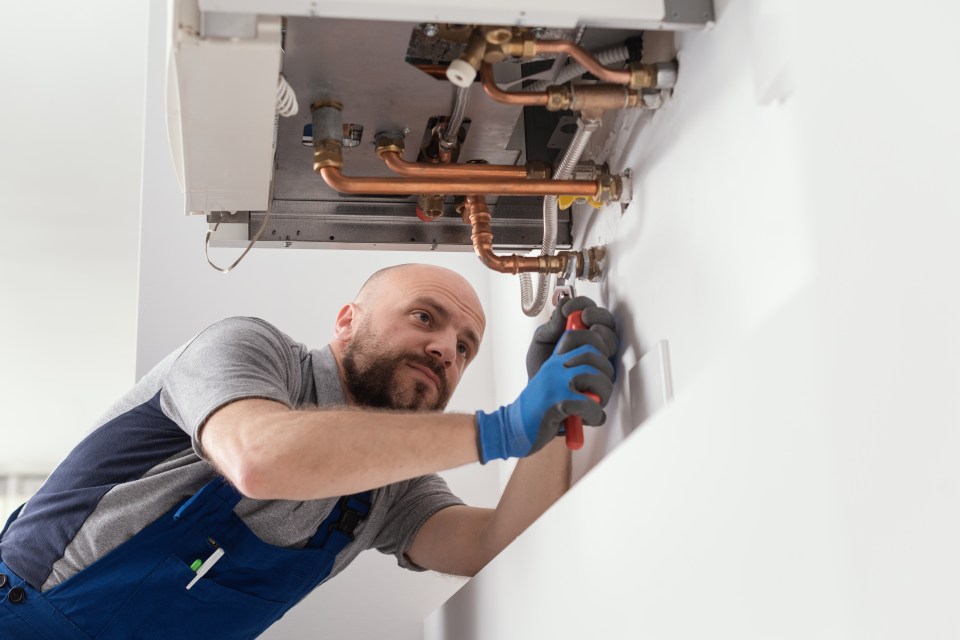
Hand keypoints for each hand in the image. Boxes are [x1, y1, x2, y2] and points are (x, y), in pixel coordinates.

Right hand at [475, 342, 614, 461]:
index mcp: (554, 361)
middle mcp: (554, 367)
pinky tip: (587, 420)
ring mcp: (554, 383)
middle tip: (601, 391)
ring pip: (595, 376)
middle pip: (592, 354)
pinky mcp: (557, 402)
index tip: (600, 364)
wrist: (514, 429)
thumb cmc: (539, 410)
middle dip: (605, 374)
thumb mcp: (554, 384)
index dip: (596, 344)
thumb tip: (605, 370)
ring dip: (603, 395)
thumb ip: (574, 374)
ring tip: (596, 407)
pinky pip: (590, 404)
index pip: (578, 336)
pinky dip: (595, 415)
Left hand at [526, 296, 616, 378]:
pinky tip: (583, 359)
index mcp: (579, 329)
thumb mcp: (541, 341)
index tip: (567, 309)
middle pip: (607, 322)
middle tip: (584, 318)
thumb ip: (552, 325)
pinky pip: (609, 365)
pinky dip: (598, 358)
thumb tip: (563, 309)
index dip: (581, 304)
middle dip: (597, 316)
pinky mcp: (603, 377)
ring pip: (611, 341)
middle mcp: (593, 342)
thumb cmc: (540, 368)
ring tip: (584, 340)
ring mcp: (600, 359)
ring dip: (599, 336)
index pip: (589, 309)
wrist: (538, 395)